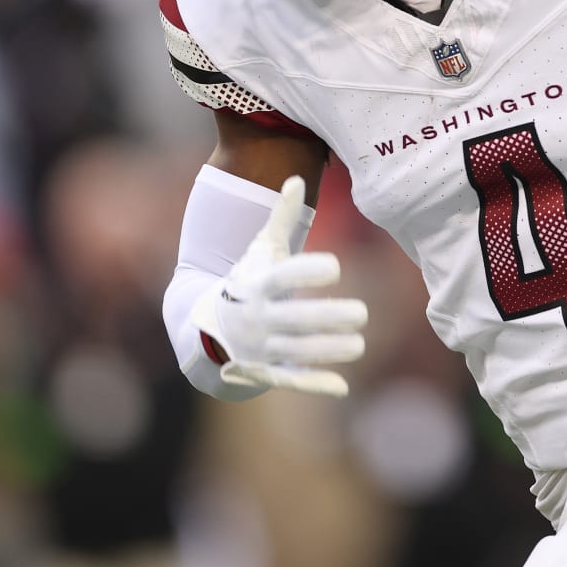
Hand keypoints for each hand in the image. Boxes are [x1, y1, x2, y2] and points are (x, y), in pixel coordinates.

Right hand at [192, 176, 367, 395]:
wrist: (203, 328)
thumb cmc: (245, 281)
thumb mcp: (259, 250)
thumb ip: (280, 218)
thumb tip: (296, 179)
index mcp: (257, 284)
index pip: (283, 277)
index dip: (308, 271)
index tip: (336, 267)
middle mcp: (257, 316)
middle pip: (295, 318)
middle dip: (328, 318)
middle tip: (362, 313)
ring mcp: (260, 346)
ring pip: (296, 350)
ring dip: (328, 349)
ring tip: (359, 342)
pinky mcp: (264, 370)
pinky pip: (289, 380)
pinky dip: (313, 384)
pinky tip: (342, 386)